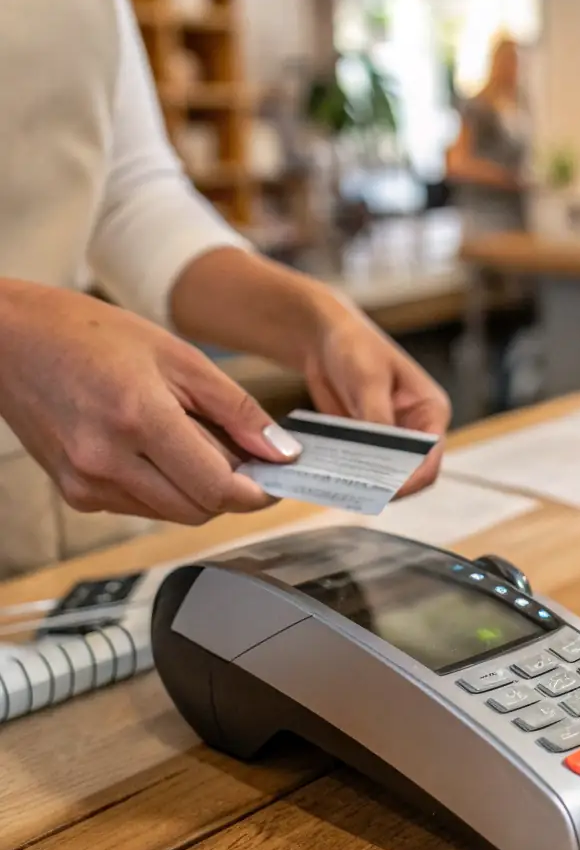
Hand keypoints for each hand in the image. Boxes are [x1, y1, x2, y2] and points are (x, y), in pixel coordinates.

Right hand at [0, 282, 301, 524]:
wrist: (9, 341)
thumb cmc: (87, 335)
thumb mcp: (178, 356)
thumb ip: (236, 409)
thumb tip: (281, 452)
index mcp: (138, 419)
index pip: (217, 489)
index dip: (257, 491)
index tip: (276, 478)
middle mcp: (107, 461)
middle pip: (199, 510)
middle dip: (230, 489)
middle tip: (239, 453)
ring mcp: (87, 484)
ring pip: (173, 514)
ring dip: (197, 489)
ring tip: (189, 439)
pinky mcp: (76, 495)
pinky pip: (142, 507)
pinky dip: (164, 487)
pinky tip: (153, 448)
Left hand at [303, 303, 450, 496]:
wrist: (325, 338)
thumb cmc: (356, 346)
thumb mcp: (368, 379)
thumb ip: (376, 416)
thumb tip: (378, 454)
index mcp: (430, 410)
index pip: (432, 457)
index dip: (413, 478)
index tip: (388, 490)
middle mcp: (416, 428)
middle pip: (412, 472)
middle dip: (390, 483)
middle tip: (360, 491)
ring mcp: (391, 438)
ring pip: (386, 474)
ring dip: (368, 480)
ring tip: (344, 485)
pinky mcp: (367, 443)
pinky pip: (363, 466)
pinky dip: (351, 473)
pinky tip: (333, 476)